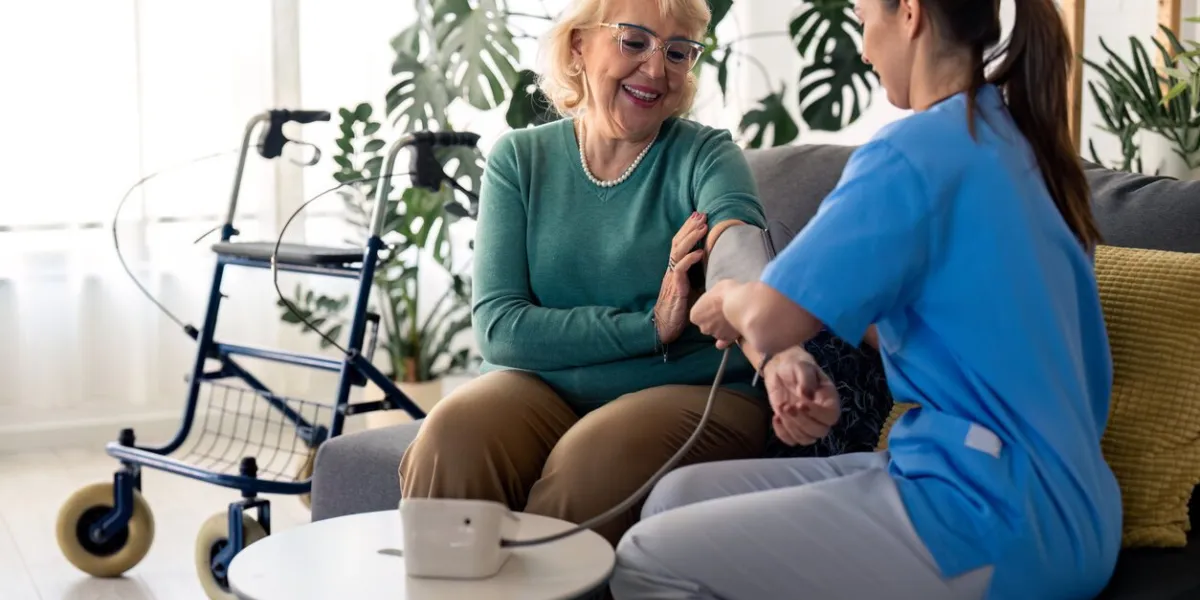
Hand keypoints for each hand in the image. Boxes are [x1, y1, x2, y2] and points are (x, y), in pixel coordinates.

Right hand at [655, 212, 707, 343]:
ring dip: (691, 238)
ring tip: (702, 227)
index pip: (680, 244)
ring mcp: (672, 277)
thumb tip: (718, 268)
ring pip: (678, 252)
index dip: (688, 230)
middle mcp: (672, 270)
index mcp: (676, 269)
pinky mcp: (675, 287)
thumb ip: (701, 278)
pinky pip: (680, 269)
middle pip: (678, 242)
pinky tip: (698, 252)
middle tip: (701, 214)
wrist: (665, 326)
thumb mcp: (693, 290)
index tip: (699, 217)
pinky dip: (689, 259)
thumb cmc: (680, 310)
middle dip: (690, 227)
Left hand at [690, 279, 741, 348]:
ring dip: (722, 328)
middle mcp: (703, 327)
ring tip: (733, 318)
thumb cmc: (726, 292)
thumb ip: (712, 300)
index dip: (706, 310)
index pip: (698, 315)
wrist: (742, 304)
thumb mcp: (715, 289)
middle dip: (713, 320)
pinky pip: (724, 342)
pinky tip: (729, 338)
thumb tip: (715, 300)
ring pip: (717, 332)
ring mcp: (715, 335)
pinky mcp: (727, 340)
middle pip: (707, 325)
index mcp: (695, 315)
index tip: (714, 305)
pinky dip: (725, 341)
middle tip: (724, 311)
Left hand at [763, 347, 839, 445]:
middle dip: (802, 421)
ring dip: (791, 427)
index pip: (831, 416)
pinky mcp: (793, 426)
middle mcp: (821, 415)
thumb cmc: (796, 365)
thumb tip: (806, 394)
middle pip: (819, 431)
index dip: (817, 414)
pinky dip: (782, 433)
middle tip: (788, 406)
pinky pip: (791, 440)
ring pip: (806, 439)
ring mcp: (807, 422)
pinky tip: (775, 417)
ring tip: (782, 408)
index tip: (801, 403)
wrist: (781, 369)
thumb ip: (806, 379)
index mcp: (829, 400)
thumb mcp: (802, 366)